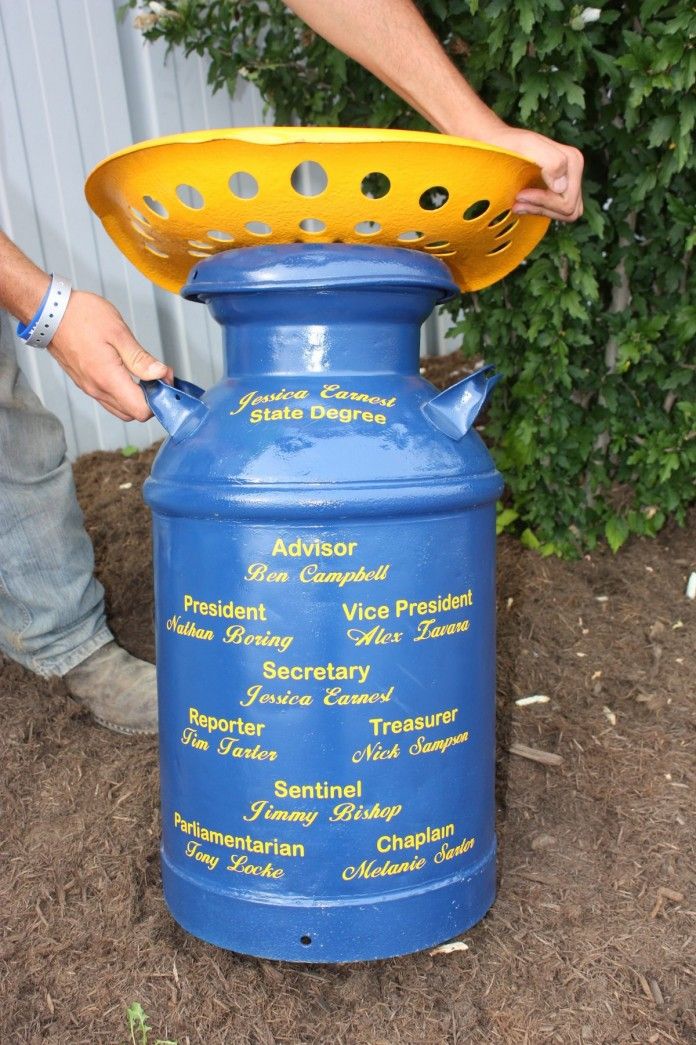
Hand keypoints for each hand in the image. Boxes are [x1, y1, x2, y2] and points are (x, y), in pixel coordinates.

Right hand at [48, 291, 172, 420]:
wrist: (49, 312)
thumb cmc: (81, 316)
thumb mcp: (118, 332)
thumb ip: (141, 359)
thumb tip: (160, 375)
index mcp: (108, 379)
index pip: (141, 411)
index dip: (159, 399)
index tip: (164, 379)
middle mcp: (97, 389)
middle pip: (132, 414)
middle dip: (150, 399)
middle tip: (157, 375)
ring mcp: (89, 388)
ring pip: (120, 408)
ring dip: (136, 397)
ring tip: (144, 373)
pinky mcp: (85, 383)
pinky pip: (108, 399)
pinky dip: (123, 393)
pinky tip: (128, 373)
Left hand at [480, 125, 583, 222]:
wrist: (497, 143)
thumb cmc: (509, 143)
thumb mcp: (528, 145)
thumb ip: (550, 160)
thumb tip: (561, 187)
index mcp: (574, 160)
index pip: (568, 201)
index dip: (543, 201)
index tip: (520, 195)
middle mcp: (574, 171)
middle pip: (569, 209)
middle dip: (542, 208)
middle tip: (517, 201)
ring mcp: (567, 182)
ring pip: (565, 213)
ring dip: (541, 211)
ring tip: (518, 204)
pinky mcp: (557, 190)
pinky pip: (557, 211)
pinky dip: (540, 210)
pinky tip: (523, 204)